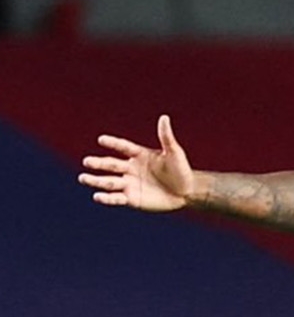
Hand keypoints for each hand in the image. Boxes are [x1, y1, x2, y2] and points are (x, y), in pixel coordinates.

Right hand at [79, 114, 196, 210]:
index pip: (123, 147)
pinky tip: (97, 196)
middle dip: (98, 163)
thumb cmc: (181, 170)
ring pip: (109, 181)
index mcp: (139, 155)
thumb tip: (164, 118)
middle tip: (86, 161)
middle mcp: (130, 168)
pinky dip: (107, 198)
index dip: (113, 143)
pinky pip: (116, 198)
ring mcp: (130, 184)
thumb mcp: (175, 153)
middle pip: (111, 164)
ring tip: (83, 178)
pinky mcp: (132, 199)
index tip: (101, 139)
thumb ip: (166, 137)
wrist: (187, 192)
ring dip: (96, 180)